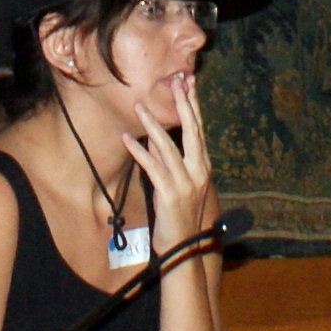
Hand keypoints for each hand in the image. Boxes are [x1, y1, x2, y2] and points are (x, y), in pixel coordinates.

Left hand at [123, 74, 221, 248]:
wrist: (184, 249)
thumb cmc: (179, 217)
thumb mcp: (177, 185)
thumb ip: (169, 162)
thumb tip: (155, 139)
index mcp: (202, 168)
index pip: (198, 130)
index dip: (193, 106)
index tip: (188, 83)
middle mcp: (198, 172)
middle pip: (191, 131)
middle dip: (183, 104)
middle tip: (175, 81)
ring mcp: (185, 183)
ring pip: (169, 147)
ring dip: (153, 125)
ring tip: (140, 105)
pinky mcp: (170, 194)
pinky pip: (153, 167)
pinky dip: (139, 152)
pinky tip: (128, 139)